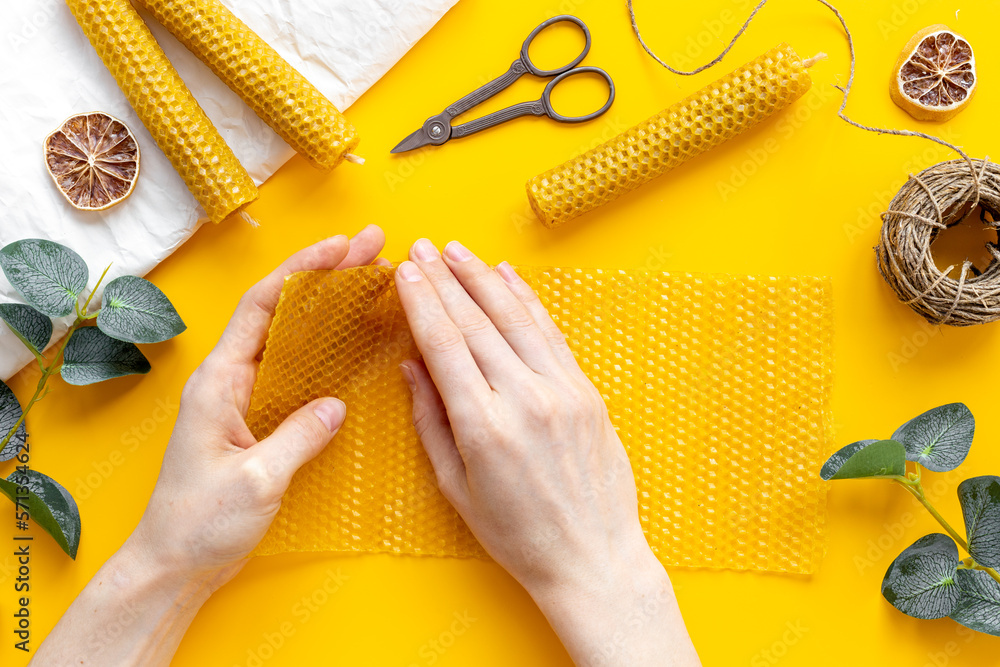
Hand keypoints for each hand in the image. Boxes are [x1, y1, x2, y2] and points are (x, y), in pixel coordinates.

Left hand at [130, 225, 387, 583]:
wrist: (174, 564)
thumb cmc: (200, 524)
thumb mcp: (257, 480)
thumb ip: (299, 436)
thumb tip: (337, 403)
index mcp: (220, 380)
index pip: (264, 306)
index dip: (304, 270)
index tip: (343, 247)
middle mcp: (229, 380)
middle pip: (281, 311)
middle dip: (325, 275)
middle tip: (373, 249)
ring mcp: (243, 399)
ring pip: (291, 338)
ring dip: (329, 308)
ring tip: (371, 283)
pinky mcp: (256, 421)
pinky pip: (295, 372)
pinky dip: (325, 350)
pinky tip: (353, 345)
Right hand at [395, 239, 699, 665]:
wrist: (592, 556)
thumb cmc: (518, 534)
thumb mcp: (457, 488)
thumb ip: (431, 421)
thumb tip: (411, 367)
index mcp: (484, 427)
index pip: (445, 345)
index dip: (422, 302)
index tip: (405, 271)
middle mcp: (525, 399)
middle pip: (477, 324)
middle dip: (445, 280)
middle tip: (422, 248)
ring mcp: (561, 391)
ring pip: (516, 319)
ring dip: (484, 279)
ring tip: (458, 251)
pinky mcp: (586, 391)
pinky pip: (551, 334)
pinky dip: (527, 301)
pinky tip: (507, 278)